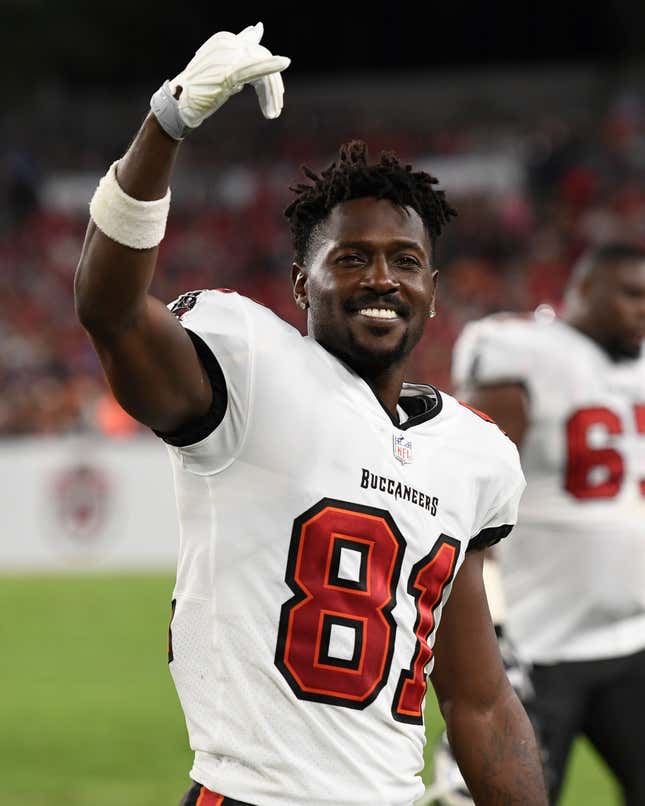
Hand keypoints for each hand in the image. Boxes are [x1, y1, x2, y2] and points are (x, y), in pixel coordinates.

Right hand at [151, 22, 289, 138]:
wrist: (180, 104)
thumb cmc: (199, 90)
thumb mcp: (222, 69)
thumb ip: (239, 52)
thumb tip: (257, 30)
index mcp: (226, 40)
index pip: (256, 52)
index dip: (271, 72)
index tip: (277, 95)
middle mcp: (228, 43)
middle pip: (262, 59)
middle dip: (273, 86)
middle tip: (277, 109)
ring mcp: (228, 55)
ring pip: (261, 69)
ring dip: (272, 92)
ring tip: (274, 112)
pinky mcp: (229, 71)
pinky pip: (255, 68)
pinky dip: (271, 66)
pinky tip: (285, 62)